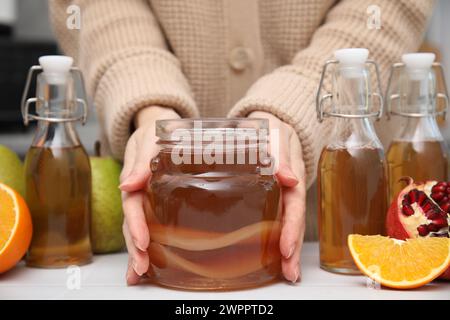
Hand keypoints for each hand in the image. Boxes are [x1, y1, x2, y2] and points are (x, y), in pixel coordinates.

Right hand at [119, 106, 179, 284]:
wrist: (158, 127)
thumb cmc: (154, 132)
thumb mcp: (149, 138)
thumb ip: (141, 159)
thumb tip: (127, 184)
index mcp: (133, 179)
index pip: (132, 204)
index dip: (136, 224)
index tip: (142, 241)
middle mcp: (136, 193)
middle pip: (131, 223)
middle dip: (134, 248)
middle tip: (141, 268)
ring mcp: (144, 200)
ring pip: (137, 229)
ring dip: (137, 252)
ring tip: (139, 275)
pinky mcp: (154, 203)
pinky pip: (148, 225)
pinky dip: (145, 246)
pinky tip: (148, 267)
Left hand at [248, 111, 305, 282]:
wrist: (267, 120)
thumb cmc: (271, 125)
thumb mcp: (275, 132)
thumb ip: (279, 152)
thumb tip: (289, 179)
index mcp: (293, 173)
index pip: (295, 204)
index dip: (292, 227)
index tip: (287, 249)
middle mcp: (290, 186)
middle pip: (294, 220)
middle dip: (293, 248)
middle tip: (289, 273)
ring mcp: (282, 191)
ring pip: (288, 222)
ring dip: (288, 249)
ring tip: (286, 273)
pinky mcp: (272, 193)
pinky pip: (277, 217)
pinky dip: (278, 237)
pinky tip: (274, 254)